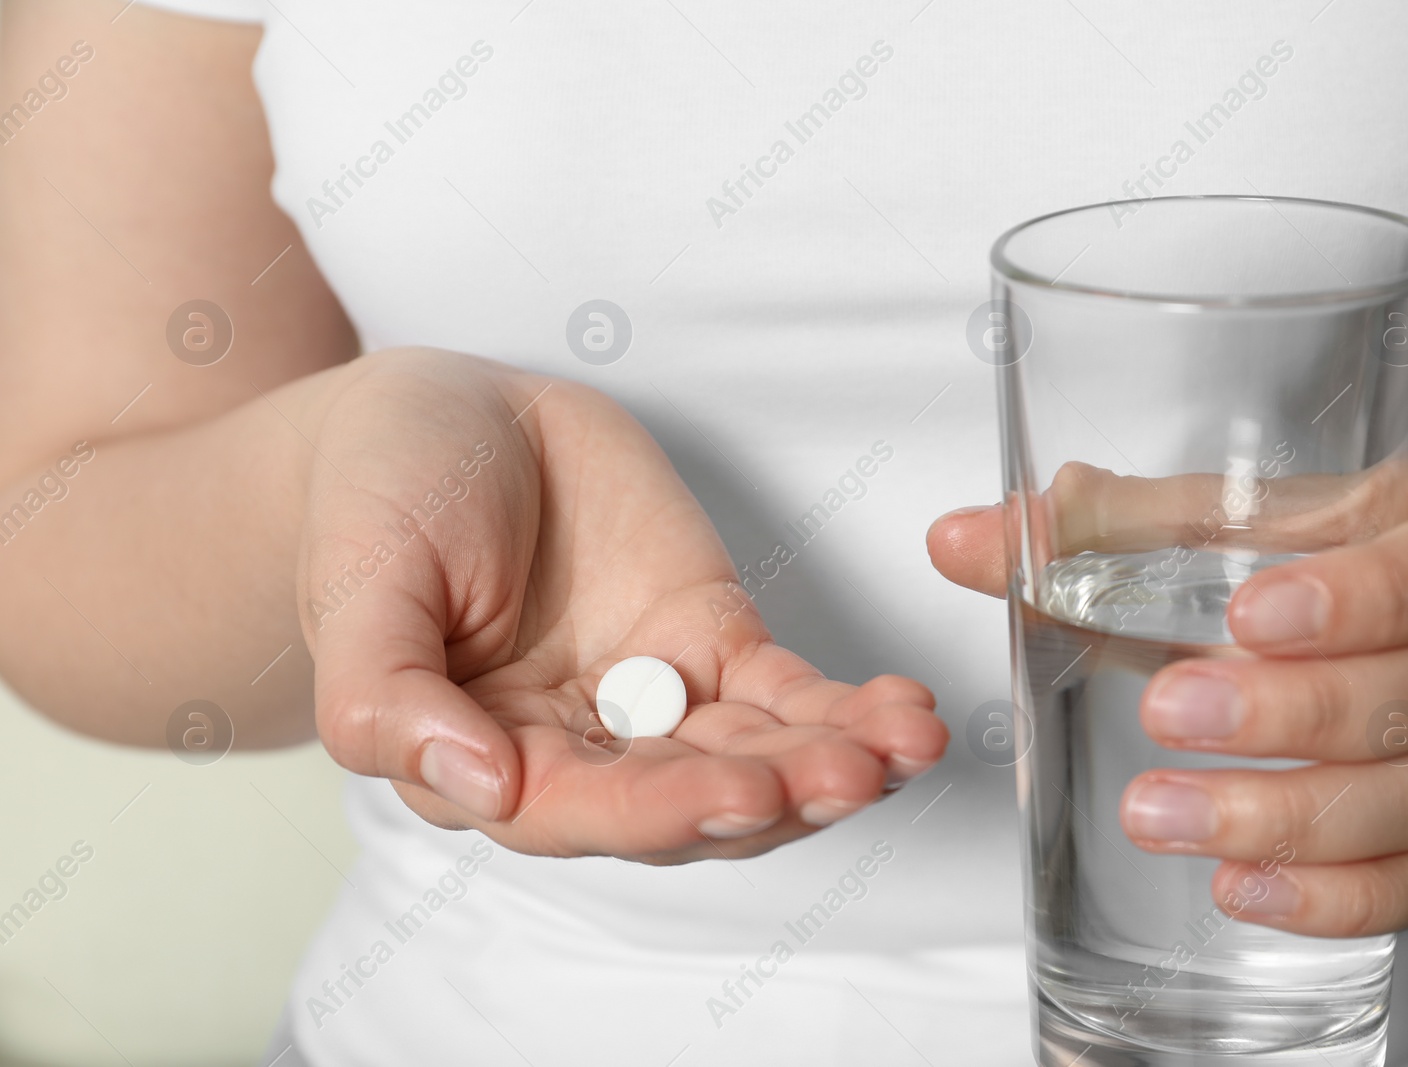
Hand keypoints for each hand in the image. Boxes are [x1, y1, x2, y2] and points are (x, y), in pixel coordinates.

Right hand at [299, 348, 946, 862]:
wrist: (455, 414)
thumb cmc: (382, 500)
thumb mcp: (361, 588)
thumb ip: (390, 697)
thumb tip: (477, 788)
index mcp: (486, 762)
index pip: (582, 813)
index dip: (664, 810)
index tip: (741, 792)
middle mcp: (581, 751)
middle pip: (690, 801)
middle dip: (774, 796)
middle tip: (848, 776)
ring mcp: (656, 699)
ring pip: (755, 756)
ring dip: (832, 763)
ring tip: (903, 748)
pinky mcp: (713, 643)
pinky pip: (789, 693)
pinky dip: (847, 709)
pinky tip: (904, 718)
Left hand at [928, 459, 1407, 935]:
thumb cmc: (1375, 553)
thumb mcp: (1280, 516)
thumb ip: (1127, 523)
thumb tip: (964, 539)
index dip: (1372, 593)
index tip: (1252, 615)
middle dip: (1302, 712)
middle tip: (1169, 712)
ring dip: (1295, 818)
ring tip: (1161, 815)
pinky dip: (1337, 896)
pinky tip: (1238, 887)